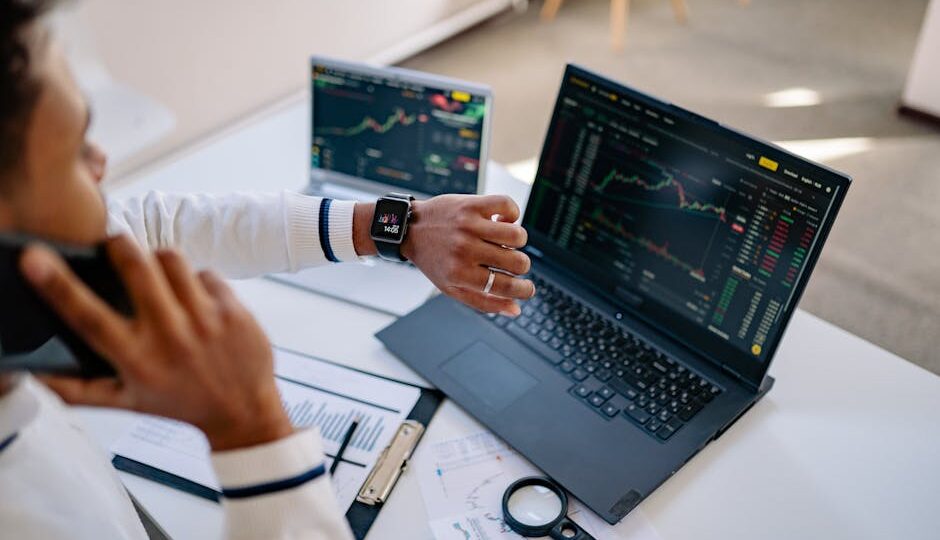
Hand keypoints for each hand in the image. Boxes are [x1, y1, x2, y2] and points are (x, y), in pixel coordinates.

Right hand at [20, 235, 291, 450]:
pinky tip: (196, 300)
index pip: (87, 316)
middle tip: (114, 244)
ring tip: (157, 275)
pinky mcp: (233, 310)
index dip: (57, 285)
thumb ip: (77, 389)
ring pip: (171, 259)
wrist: (244, 413)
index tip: (35, 259)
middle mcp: (170, 336)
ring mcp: (205, 319)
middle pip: (136, 267)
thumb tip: (36, 372)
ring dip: (158, 259)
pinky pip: (205, 273)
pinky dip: (196, 280)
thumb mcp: (126, 402)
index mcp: (136, 359)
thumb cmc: (181, 404)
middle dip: (119, 245)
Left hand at [402, 194, 534, 314]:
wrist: (410, 228)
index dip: (524, 290)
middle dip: (521, 266)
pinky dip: (512, 213)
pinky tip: (502, 220)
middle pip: (517, 262)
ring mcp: (469, 226)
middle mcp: (465, 250)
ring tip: (505, 240)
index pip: (506, 287)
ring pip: (517, 235)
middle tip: (511, 262)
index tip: (528, 288)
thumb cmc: (433, 260)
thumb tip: (515, 309)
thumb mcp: (452, 288)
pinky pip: (508, 206)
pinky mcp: (472, 205)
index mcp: (461, 274)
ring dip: (518, 241)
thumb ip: (484, 302)